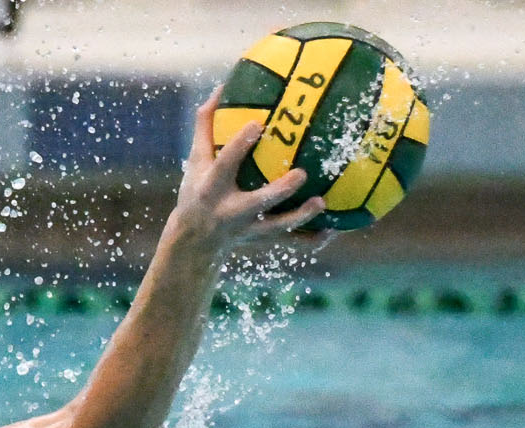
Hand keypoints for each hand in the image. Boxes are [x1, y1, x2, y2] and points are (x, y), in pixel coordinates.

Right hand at [165, 88, 325, 257]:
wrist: (193, 241)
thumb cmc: (196, 190)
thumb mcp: (195, 161)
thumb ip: (206, 126)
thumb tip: (222, 87)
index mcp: (211, 188)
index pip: (224, 165)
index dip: (239, 146)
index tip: (258, 124)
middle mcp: (229, 211)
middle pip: (256, 203)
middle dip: (278, 191)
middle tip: (302, 173)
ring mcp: (247, 230)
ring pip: (276, 226)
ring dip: (299, 217)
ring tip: (321, 203)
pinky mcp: (260, 241)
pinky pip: (288, 243)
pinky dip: (309, 240)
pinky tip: (331, 231)